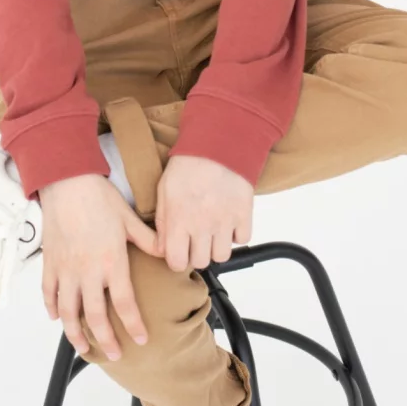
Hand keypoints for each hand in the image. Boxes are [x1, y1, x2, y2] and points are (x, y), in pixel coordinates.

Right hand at [39, 173, 165, 360]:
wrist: (67, 180)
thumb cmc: (99, 197)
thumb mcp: (128, 217)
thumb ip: (148, 240)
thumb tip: (168, 253)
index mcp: (111, 261)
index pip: (125, 303)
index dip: (133, 324)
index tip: (141, 339)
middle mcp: (88, 271)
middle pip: (95, 316)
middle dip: (106, 340)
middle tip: (114, 355)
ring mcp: (66, 269)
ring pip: (68, 312)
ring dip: (75, 333)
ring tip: (84, 347)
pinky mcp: (50, 262)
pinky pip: (48, 292)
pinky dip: (51, 308)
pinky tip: (55, 317)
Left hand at [154, 154, 253, 272]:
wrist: (218, 143)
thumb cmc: (188, 163)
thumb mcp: (164, 189)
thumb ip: (162, 222)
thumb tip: (163, 248)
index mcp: (179, 219)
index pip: (177, 262)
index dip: (177, 259)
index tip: (179, 250)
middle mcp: (202, 225)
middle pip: (201, 262)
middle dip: (197, 253)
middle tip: (197, 238)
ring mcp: (225, 221)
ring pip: (222, 256)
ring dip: (217, 246)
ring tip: (213, 230)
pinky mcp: (244, 214)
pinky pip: (242, 239)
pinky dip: (236, 234)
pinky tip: (228, 220)